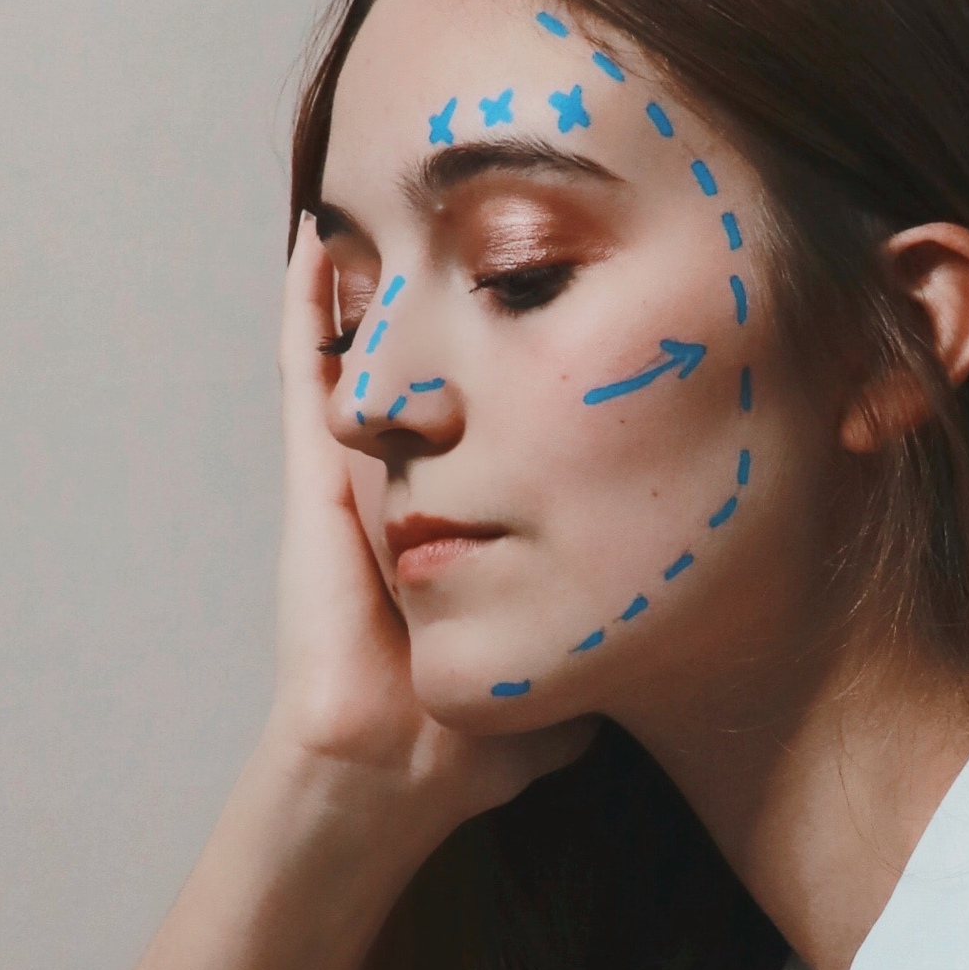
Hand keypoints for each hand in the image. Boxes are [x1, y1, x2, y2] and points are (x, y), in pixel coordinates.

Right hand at [268, 212, 597, 825]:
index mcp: (467, 511)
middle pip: (431, 364)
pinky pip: (306, 373)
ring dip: (372, 281)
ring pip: (367, 352)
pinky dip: (305, 307)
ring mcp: (358, 474)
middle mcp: (410, 481)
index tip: (565, 298)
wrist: (396, 770)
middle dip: (446, 293)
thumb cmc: (477, 734)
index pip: (494, 415)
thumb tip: (663, 631)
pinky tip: (313, 241)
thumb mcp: (572, 668)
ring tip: (388, 199)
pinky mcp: (314, 478)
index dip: (522, 358)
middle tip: (471, 211)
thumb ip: (613, 638)